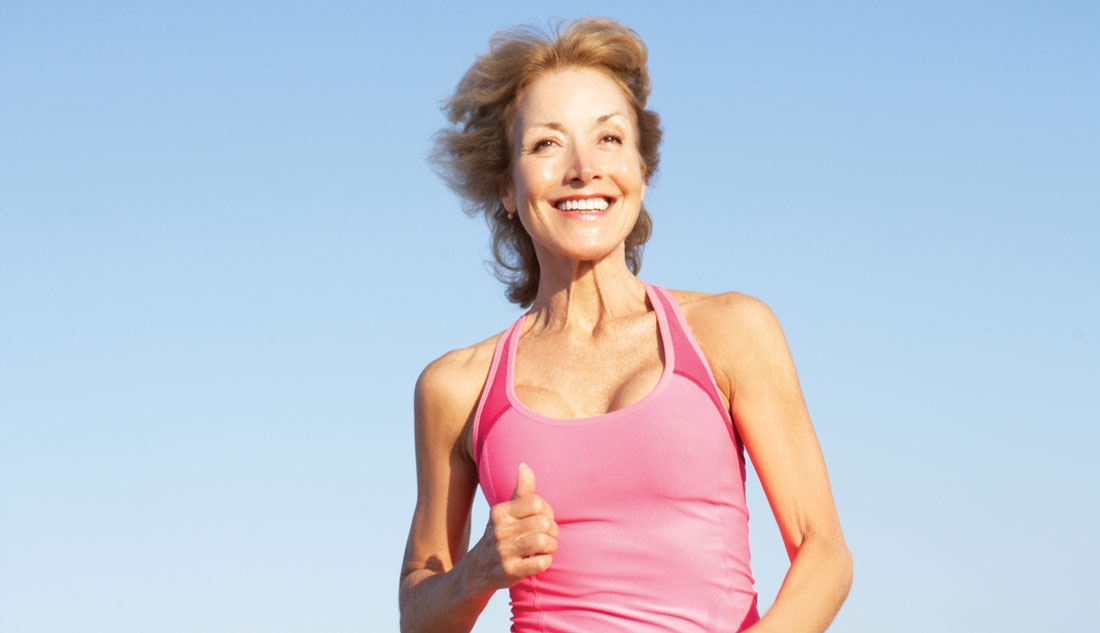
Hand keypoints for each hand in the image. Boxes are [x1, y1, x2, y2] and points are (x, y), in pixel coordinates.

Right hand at [472, 463, 558, 589]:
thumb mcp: (505, 513)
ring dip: (551, 545)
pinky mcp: (509, 571)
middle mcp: (500, 530)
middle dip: (553, 530)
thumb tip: (524, 465)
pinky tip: (539, 560)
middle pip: (543, 522)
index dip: (547, 511)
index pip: (536, 502)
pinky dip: (546, 561)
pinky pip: (541, 563)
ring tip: (546, 548)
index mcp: (500, 512)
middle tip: (548, 536)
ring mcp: (504, 552)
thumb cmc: (499, 536)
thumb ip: (520, 491)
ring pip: (543, 541)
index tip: (543, 519)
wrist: (475, 572)